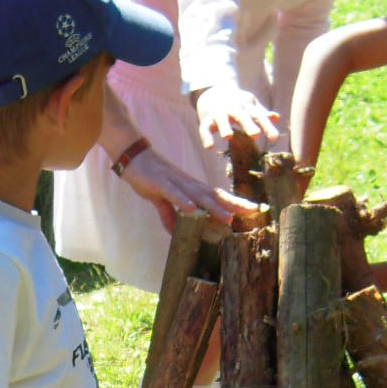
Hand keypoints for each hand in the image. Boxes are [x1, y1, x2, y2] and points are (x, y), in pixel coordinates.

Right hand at [118, 145, 259, 232]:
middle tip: (252, 212)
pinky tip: (192, 209)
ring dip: (213, 207)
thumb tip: (174, 232)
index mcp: (191, 188)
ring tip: (227, 217)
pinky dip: (182, 200)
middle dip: (233, 204)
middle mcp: (188, 184)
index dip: (234, 203)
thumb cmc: (150, 176)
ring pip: (197, 196)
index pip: (217, 196)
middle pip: (214, 195)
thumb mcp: (161, 200)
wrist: (133, 155)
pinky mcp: (160, 183)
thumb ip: (169, 214)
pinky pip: (173, 193)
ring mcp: (175, 183)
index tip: (252, 210)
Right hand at [194, 85, 280, 151]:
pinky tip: (209, 147)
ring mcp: (219, 113)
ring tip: (228, 137)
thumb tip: (277, 117)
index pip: (258, 116)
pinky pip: (205, 129)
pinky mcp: (206, 120)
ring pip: (221, 120)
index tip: (274, 138)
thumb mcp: (250, 106)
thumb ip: (262, 114)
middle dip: (248, 124)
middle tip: (255, 135)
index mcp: (246, 107)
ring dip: (224, 127)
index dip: (267, 127)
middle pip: (241, 116)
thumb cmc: (237, 103)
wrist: (212, 92)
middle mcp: (233, 109)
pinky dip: (206, 137)